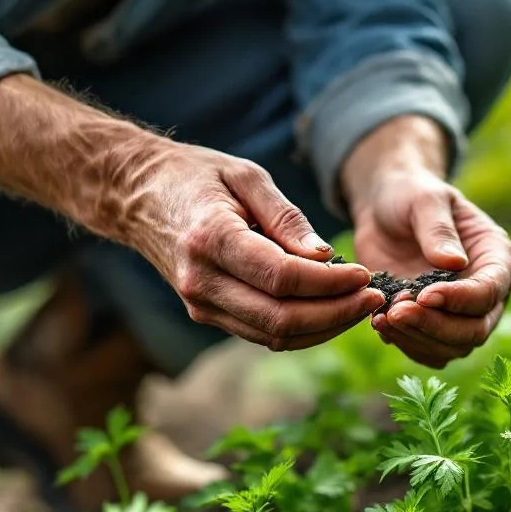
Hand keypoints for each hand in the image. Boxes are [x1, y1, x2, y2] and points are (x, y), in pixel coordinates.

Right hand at [108, 137, 383, 350]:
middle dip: (336, 314)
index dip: (330, 283)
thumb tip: (324, 256)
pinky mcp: (205, 315)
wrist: (136, 196)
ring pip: (273, 336)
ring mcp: (200, 305)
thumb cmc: (196, 176)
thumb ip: (287, 217)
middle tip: (374, 298)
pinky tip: (330, 310)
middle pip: (280, 319)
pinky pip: (261, 334)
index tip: (365, 274)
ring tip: (360, 306)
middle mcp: (201, 281)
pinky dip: (302, 330)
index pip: (282, 278)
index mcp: (210, 240)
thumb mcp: (245, 175)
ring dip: (324, 328)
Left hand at [344, 119, 510, 368]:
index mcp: (495, 257)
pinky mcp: (431, 324)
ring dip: (416, 339)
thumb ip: (438, 229)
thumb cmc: (411, 194)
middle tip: (396, 311)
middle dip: (435, 326)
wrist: (385, 208)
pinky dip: (404, 343)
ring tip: (382, 318)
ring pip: (451, 348)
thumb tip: (455, 263)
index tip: (423, 295)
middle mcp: (484, 292)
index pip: (489, 291)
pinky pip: (426, 351)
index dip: (459, 300)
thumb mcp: (424, 199)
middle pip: (474, 330)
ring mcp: (459, 313)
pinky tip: (378, 323)